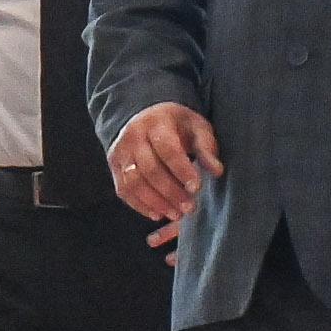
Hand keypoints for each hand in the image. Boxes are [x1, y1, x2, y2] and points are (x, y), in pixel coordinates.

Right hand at [110, 104, 215, 234]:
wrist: (145, 116)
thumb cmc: (177, 125)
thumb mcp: (197, 127)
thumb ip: (207, 148)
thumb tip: (217, 170)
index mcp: (156, 123)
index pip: (167, 149)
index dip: (182, 170)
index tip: (197, 188)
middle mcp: (133, 136)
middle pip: (150, 169)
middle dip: (171, 192)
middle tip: (189, 207)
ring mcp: (120, 152)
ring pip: (134, 183)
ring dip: (156, 202)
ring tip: (176, 214)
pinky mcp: (114, 166)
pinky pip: (124, 190)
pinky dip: (140, 205)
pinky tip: (158, 214)